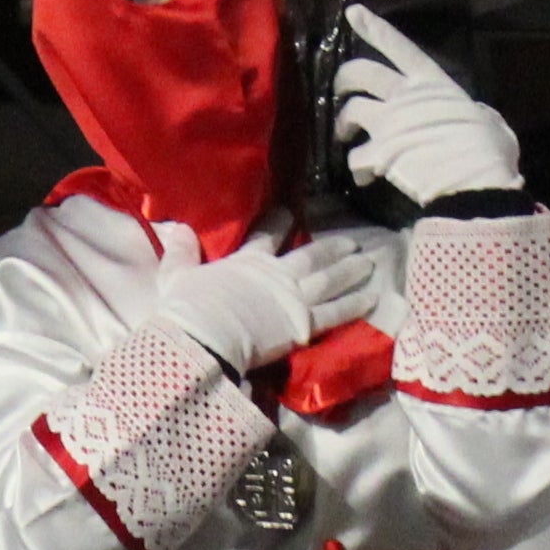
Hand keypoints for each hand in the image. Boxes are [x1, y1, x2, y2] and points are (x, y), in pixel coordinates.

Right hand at [158, 228, 390, 373]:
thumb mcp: (176, 277)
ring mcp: (294, 298)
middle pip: (311, 257)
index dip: (279, 222)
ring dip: (351, 271)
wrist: (206, 337)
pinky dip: (355, 303)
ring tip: (369, 263)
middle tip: (352, 242)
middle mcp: (277, 275)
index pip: (266, 235)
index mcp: (247, 262)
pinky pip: (336, 312)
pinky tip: (373, 296)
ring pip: (330, 280)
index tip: (290, 212)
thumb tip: (178, 228)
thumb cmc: (188, 309)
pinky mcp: (304, 323)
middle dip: (332, 249)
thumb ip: (180, 253)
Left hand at [328, 6, 522, 207]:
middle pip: (360, 72)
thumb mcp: (489, 120)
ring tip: (345, 138)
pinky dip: (357, 168)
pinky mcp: (378, 152)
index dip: (375, 29)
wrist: (475, 182)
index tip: (352, 13)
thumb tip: (474, 114)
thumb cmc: (489, 151)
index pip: (400, 47)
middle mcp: (405, 96)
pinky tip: (365, 178)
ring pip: (350, 110)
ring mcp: (389, 122)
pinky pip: (355, 157)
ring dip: (343, 124)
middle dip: (344, 79)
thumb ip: (473, 112)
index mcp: (434, 83)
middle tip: (342, 92)